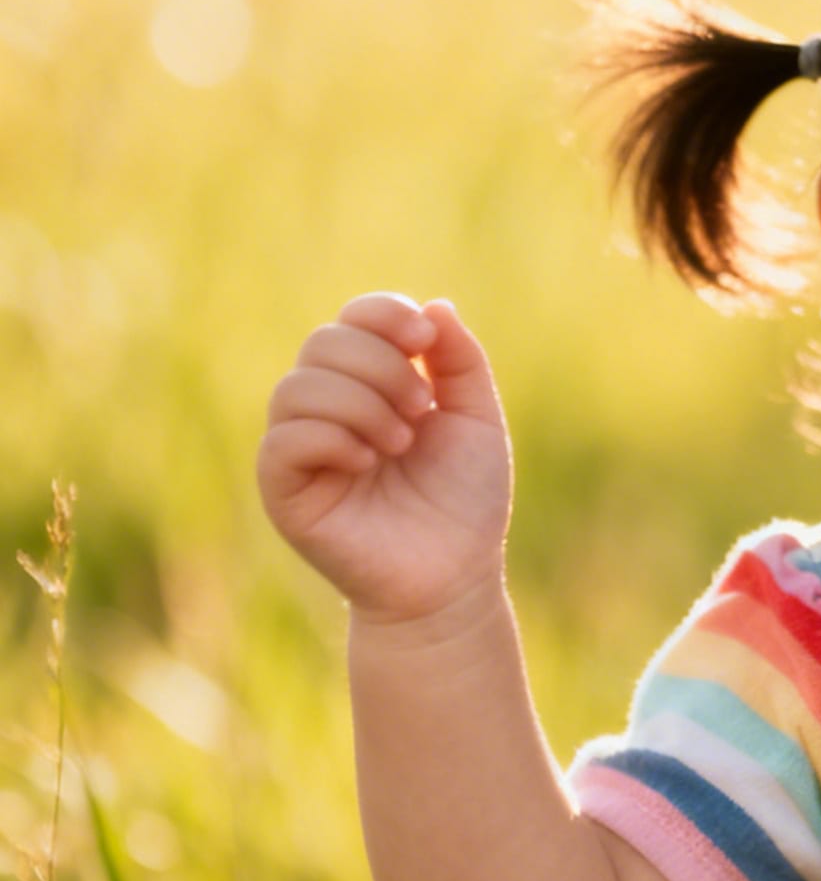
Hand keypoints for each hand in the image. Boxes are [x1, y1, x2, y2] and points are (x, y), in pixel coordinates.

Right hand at [257, 293, 512, 624]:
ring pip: (298, 386)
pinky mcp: (283, 489)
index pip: (354, 319)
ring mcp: (301, 447)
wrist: (453, 575)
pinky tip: (368, 461)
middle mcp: (328, 407)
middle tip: (421, 409)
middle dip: (381, 365)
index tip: (425, 340)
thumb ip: (459, 361)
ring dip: (360, 403)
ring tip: (400, 440)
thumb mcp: (476, 418)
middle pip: (324, 342)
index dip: (383, 314)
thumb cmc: (465, 499)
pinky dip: (332, 437)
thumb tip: (435, 305)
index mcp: (372, 383)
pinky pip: (284, 439)